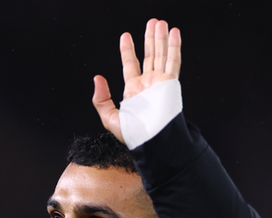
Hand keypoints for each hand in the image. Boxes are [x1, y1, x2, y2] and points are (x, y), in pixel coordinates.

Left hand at [92, 19, 180, 141]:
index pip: (130, 65)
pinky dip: (174, 47)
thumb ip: (101, 99)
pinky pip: (173, 62)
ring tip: (160, 23)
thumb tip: (97, 78)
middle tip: (151, 22)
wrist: (150, 140)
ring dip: (161, 38)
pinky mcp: (170, 84)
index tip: (125, 36)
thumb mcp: (109, 118)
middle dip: (149, 38)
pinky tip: (174, 34)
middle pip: (149, 55)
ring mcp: (160, 83)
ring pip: (161, 55)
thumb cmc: (132, 135)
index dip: (127, 50)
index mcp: (133, 91)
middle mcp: (148, 84)